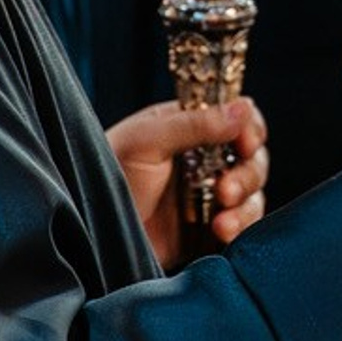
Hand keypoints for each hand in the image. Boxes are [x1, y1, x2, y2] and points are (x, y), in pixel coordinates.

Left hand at [108, 99, 268, 265]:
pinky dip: (241, 227)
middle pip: (253, 157)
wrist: (88, 233)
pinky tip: (221, 231)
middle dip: (248, 173)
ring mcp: (209, 195)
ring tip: (220, 220)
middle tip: (225, 189)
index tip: (246, 143)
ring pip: (253, 192)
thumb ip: (194, 124)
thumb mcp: (146, 141)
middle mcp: (205, 159)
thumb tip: (243, 107)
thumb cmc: (106, 175)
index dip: (249, 128)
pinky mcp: (210, 228)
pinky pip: (244, 224)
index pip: (237, 118)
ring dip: (245, 204)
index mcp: (190, 128)